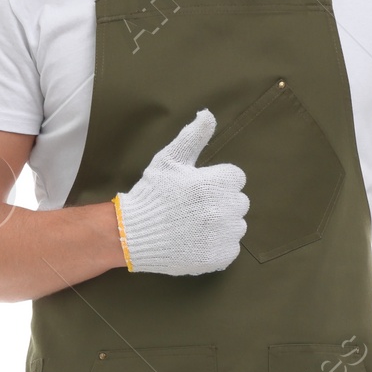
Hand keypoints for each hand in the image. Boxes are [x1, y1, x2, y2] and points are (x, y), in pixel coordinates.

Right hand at [114, 109, 248, 275]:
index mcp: (214, 183)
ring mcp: (222, 235)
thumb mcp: (169, 160)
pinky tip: (198, 240)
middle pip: (239, 201)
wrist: (132, 234)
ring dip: (222, 224)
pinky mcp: (218, 257)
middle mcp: (222, 209)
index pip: (236, 178)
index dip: (217, 181)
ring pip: (237, 225)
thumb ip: (193, 137)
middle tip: (195, 207)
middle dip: (221, 201)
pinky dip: (218, 245)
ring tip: (195, 224)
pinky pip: (232, 248)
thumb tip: (208, 114)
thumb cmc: (151, 193)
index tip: (199, 188)